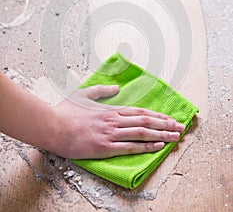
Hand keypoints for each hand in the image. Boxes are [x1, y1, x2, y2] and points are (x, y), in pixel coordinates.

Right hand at [53, 85, 184, 158]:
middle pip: (145, 122)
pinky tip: (157, 147)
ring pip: (142, 134)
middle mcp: (114, 121)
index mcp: (110, 110)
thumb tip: (116, 88)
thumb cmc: (66, 111)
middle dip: (165, 125)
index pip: (139, 113)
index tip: (169, 118)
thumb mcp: (84, 94)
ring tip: (175, 137)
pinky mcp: (105, 147)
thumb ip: (102, 90)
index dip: (157, 116)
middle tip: (179, 128)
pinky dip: (146, 147)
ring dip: (161, 135)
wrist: (53, 126)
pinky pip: (130, 147)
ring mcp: (111, 134)